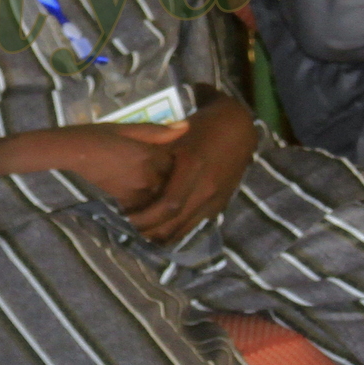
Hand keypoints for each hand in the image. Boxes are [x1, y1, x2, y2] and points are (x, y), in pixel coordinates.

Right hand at [1, 123, 186, 211]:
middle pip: (172, 184)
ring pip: (160, 200)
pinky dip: (145, 210)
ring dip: (159, 198)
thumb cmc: (93, 137)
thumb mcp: (124, 128)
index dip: (176, 162)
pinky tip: (139, 204)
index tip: (170, 159)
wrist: (65, 156)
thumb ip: (156, 131)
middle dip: (172, 182)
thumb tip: (186, 128)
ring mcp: (135, 193)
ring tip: (151, 193)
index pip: (178, 163)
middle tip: (164, 178)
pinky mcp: (122, 206)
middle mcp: (147, 176)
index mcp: (150, 154)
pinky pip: (143, 211)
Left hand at [124, 97, 257, 242]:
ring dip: (162, 236)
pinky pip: (195, 226)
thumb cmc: (201, 128)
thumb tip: (129, 174)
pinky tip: (161, 230)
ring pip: (185, 230)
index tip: (126, 218)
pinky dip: (177, 231)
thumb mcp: (174, 135)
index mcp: (193, 166)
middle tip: (129, 230)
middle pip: (175, 223)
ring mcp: (215, 199)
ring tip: (142, 234)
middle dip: (150, 232)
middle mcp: (206, 187)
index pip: (168, 205)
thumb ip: (154, 153)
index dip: (146, 217)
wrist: (237, 129)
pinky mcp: (219, 205)